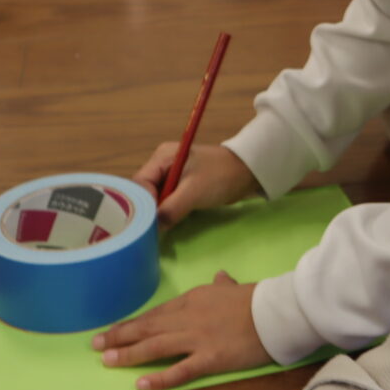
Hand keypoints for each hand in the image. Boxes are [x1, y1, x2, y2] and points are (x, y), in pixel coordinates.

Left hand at [92, 271, 270, 389]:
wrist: (274, 312)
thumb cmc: (255, 298)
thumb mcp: (233, 286)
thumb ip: (221, 284)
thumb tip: (219, 275)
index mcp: (193, 298)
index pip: (157, 312)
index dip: (133, 322)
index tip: (114, 329)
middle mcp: (188, 317)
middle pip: (148, 327)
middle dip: (120, 336)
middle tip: (95, 344)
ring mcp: (197, 338)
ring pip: (156, 346)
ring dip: (129, 354)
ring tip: (107, 360)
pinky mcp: (209, 358)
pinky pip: (179, 370)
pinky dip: (159, 378)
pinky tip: (141, 384)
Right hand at [135, 143, 257, 228]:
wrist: (249, 173)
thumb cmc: (222, 176)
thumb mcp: (194, 192)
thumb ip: (170, 209)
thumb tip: (152, 229)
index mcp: (163, 157)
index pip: (140, 182)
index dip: (140, 204)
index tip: (143, 224)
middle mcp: (163, 165)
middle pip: (144, 191)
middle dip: (146, 210)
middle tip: (146, 231)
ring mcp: (172, 176)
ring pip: (155, 199)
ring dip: (156, 214)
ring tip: (153, 232)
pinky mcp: (182, 188)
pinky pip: (167, 202)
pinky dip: (166, 213)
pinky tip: (164, 226)